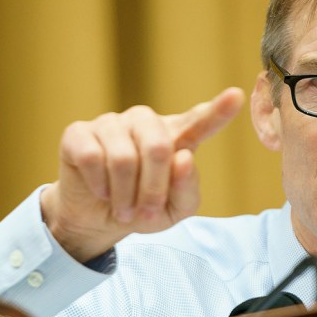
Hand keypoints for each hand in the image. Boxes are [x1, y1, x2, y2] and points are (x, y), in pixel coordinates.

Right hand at [40, 87, 244, 261]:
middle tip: (145, 214)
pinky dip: (100, 185)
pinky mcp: (79, 133)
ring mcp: (111, 123)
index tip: (237, 96)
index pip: (200, 121)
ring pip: (123, 157)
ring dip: (124, 195)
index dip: (218, 110)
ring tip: (123, 209)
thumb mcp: (173, 211)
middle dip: (153, 189)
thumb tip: (183, 158)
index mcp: (175, 137)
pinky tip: (101, 191)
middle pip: (158, 147)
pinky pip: (93, 158)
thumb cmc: (141, 209)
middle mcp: (145, 123)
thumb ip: (187, 189)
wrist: (96, 219)